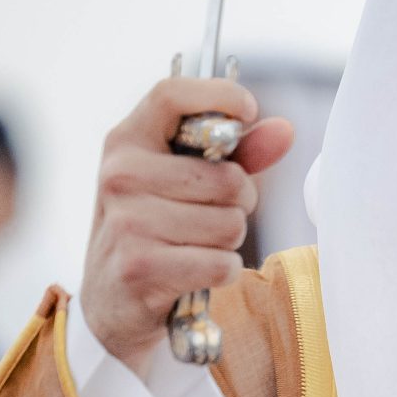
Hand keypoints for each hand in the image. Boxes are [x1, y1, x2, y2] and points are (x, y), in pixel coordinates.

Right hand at [81, 75, 294, 367]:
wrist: (112, 301)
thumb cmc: (156, 231)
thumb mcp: (184, 184)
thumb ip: (237, 155)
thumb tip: (284, 130)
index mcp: (127, 142)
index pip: (171, 95)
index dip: (218, 96)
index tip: (247, 111)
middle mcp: (120, 175)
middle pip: (227, 178)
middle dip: (238, 202)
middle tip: (210, 216)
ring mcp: (127, 222)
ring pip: (229, 223)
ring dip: (228, 242)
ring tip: (196, 245)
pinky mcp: (141, 267)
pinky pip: (222, 263)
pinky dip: (222, 272)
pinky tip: (196, 272)